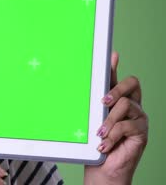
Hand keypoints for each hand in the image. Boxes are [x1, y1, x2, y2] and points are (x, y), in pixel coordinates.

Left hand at [85, 51, 148, 183]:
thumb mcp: (90, 121)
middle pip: (131, 84)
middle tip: (102, 101)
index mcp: (117, 101)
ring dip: (109, 120)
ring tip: (99, 133)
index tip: (112, 55)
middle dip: (116, 89)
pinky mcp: (141, 132)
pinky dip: (113, 135)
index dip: (115, 67)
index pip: (118, 79)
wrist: (102, 169)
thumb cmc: (94, 144)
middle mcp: (131, 105)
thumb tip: (83, 86)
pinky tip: (104, 144)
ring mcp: (138, 118)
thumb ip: (91, 105)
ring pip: (126, 105)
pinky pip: (127, 126)